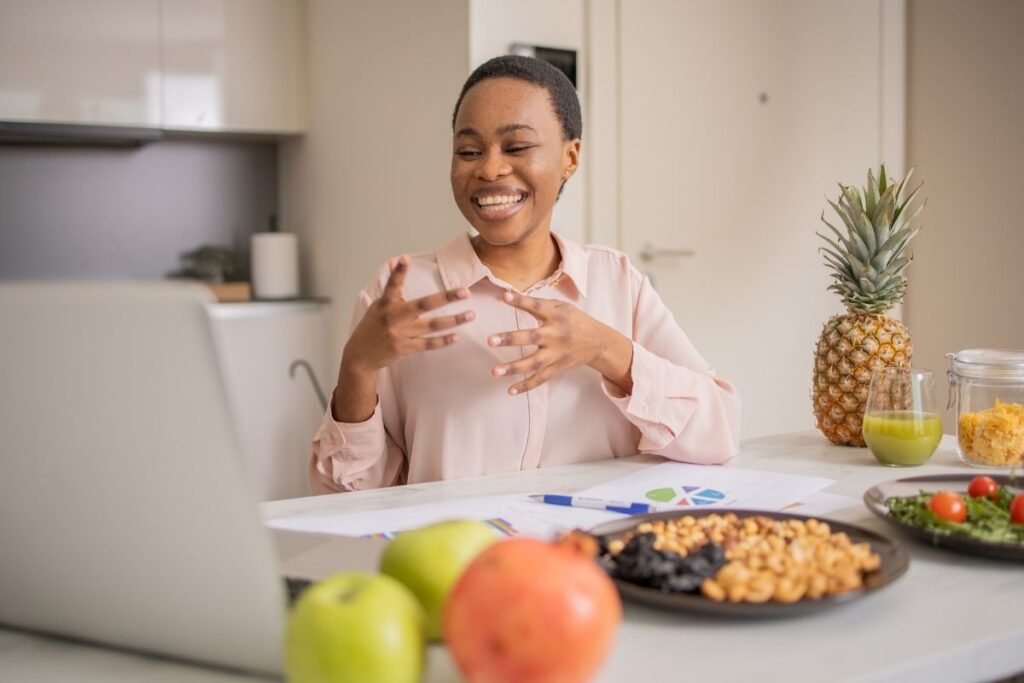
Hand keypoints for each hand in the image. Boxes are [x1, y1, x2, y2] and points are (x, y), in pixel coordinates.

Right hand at [333, 256, 472, 422]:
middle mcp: (393, 317)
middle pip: (423, 305)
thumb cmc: (373, 326)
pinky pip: (428, 344)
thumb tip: (394, 261)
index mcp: (386, 303)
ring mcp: (399, 333)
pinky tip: (457, 336)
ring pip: (431, 326)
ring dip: (453, 321)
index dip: (398, 271)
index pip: (392, 284)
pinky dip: (443, 341)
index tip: (404, 258)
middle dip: (446, 297)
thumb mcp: (378, 305)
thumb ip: (391, 286)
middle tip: (465, 292)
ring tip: (471, 315)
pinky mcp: (404, 348)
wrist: (360, 355)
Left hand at [488, 291, 633, 394]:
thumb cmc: (575, 321)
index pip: (537, 307)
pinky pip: (540, 379)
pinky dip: (526, 386)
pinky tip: (510, 390)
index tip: (504, 297)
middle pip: (532, 337)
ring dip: (513, 368)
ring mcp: (556, 354)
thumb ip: (540, 304)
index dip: (521, 301)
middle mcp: (556, 335)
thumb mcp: (562, 306)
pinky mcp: (557, 368)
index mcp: (556, 316)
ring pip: (534, 363)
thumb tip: (511, 296)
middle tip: (490, 340)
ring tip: (495, 371)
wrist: (599, 342)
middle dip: (510, 339)